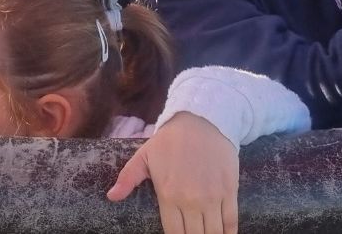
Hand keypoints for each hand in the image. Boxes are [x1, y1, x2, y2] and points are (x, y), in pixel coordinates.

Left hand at [108, 112, 238, 233]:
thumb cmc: (171, 139)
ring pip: (213, 232)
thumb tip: (111, 196)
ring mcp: (212, 197)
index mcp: (168, 196)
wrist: (202, 120)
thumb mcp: (144, 156)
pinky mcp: (229, 190)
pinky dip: (229, 233)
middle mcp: (191, 200)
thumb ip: (127, 178)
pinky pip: (230, 220)